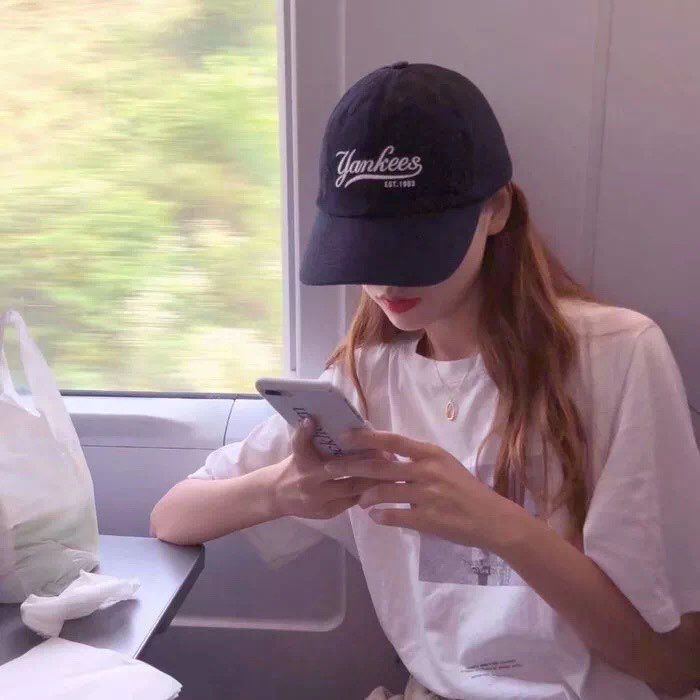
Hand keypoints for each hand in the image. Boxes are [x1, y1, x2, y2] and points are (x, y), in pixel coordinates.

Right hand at [272, 418, 387, 519]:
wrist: (277, 495)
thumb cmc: (295, 466)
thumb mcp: (298, 449)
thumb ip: (306, 436)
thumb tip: (313, 418)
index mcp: (304, 463)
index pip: (322, 452)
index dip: (349, 448)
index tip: (372, 442)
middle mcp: (311, 483)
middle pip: (346, 473)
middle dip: (369, 464)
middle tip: (389, 456)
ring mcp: (320, 501)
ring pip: (352, 490)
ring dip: (373, 480)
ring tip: (392, 470)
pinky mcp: (327, 513)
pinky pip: (351, 502)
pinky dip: (367, 493)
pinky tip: (381, 485)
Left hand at [325, 428, 526, 551]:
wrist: (491, 518)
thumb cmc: (465, 489)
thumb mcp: (444, 464)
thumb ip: (417, 459)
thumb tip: (385, 454)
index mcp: (430, 453)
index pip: (392, 440)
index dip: (365, 438)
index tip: (344, 436)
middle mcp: (426, 470)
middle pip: (380, 466)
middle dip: (351, 467)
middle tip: (331, 469)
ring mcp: (426, 495)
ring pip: (383, 492)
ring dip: (365, 496)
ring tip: (358, 500)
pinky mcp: (427, 519)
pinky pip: (394, 516)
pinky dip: (380, 516)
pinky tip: (374, 517)